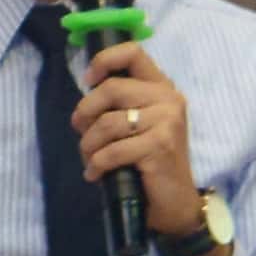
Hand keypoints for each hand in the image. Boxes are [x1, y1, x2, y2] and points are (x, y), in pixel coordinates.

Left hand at [74, 39, 203, 251]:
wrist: (176, 203)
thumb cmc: (152, 163)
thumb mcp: (140, 125)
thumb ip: (122, 104)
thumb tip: (86, 93)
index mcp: (163, 88)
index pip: (133, 52)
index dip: (104, 61)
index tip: (88, 81)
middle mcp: (168, 99)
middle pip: (111, 89)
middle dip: (85, 112)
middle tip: (80, 131)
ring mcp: (167, 122)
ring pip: (107, 122)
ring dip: (88, 144)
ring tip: (89, 158)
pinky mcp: (159, 147)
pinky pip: (112, 151)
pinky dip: (96, 164)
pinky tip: (95, 174)